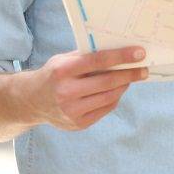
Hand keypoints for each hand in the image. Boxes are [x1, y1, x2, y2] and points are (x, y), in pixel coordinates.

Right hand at [23, 47, 148, 130]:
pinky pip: (105, 109)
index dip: (121, 57)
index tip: (140, 53)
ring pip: (109, 97)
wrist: (30, 101)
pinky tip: (116, 90)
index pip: (98, 61)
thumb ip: (87, 56)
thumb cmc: (53, 75)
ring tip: (130, 78)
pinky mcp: (77, 123)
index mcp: (63, 71)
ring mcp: (71, 110)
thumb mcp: (64, 59)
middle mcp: (66, 92)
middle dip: (130, 74)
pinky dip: (114, 98)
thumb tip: (119, 50)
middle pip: (108, 82)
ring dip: (124, 86)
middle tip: (143, 69)